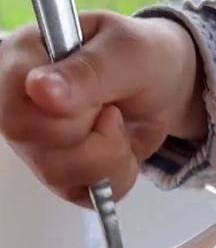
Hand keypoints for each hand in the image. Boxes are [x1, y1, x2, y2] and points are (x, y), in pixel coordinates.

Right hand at [0, 11, 205, 204]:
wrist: (164, 83)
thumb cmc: (139, 58)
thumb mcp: (124, 51)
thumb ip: (86, 71)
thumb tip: (42, 92)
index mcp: (22, 62)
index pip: (18, 112)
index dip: (69, 119)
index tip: (105, 103)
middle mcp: (21, 108)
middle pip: (42, 153)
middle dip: (97, 139)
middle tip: (114, 110)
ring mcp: (39, 147)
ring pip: (62, 179)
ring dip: (110, 159)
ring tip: (119, 127)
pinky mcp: (65, 176)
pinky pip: (86, 197)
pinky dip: (117, 178)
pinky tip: (121, 150)